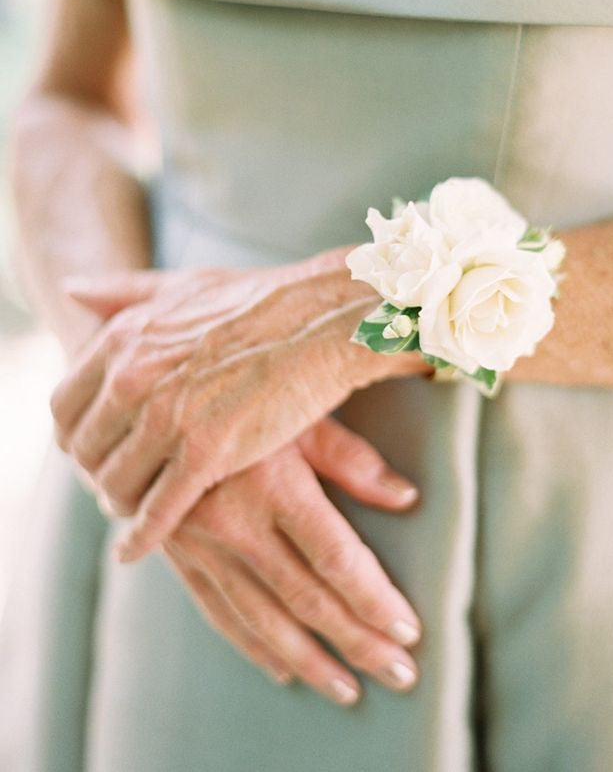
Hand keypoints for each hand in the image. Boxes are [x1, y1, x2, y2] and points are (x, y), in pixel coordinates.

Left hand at [50, 252, 428, 561]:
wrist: (327, 320)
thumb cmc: (266, 299)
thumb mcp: (185, 284)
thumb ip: (126, 292)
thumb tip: (73, 291)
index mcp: (126, 338)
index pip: (65, 407)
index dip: (76, 435)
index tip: (93, 449)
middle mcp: (134, 377)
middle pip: (84, 451)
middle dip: (96, 472)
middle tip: (115, 485)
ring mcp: (167, 416)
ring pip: (115, 484)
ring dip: (120, 503)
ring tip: (132, 512)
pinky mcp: (206, 453)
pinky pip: (156, 509)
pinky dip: (143, 535)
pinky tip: (138, 548)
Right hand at [162, 415, 421, 705]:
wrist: (152, 399)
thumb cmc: (241, 394)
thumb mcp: (298, 413)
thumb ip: (351, 459)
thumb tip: (406, 498)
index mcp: (273, 483)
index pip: (335, 558)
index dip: (374, 598)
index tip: (407, 629)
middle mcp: (235, 521)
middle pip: (306, 598)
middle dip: (357, 642)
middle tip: (398, 673)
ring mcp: (201, 544)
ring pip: (263, 619)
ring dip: (310, 660)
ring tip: (348, 689)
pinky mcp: (178, 554)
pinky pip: (218, 612)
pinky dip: (252, 646)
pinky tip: (283, 668)